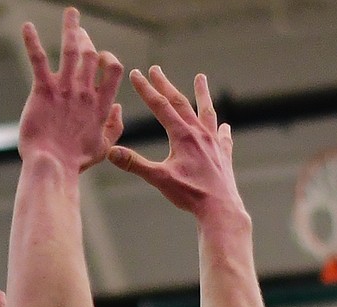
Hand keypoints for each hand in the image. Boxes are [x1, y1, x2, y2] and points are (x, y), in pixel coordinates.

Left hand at [19, 9, 123, 175]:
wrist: (52, 166)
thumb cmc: (75, 161)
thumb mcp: (103, 147)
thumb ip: (114, 127)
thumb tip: (119, 107)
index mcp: (99, 104)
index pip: (112, 70)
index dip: (109, 59)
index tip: (102, 58)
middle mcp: (84, 92)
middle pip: (90, 54)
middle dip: (87, 41)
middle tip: (81, 32)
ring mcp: (64, 89)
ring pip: (71, 49)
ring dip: (71, 28)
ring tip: (71, 13)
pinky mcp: (43, 91)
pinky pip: (39, 59)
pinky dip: (32, 41)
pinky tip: (26, 26)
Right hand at [108, 68, 242, 219]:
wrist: (219, 207)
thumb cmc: (189, 194)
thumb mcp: (158, 179)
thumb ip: (135, 163)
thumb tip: (111, 152)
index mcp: (181, 135)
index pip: (160, 106)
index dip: (146, 89)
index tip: (136, 73)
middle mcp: (198, 132)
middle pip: (180, 102)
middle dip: (165, 85)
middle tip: (156, 70)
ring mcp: (213, 141)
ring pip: (206, 111)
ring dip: (202, 94)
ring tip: (201, 78)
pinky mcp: (223, 154)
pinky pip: (223, 136)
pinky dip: (222, 129)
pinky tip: (224, 126)